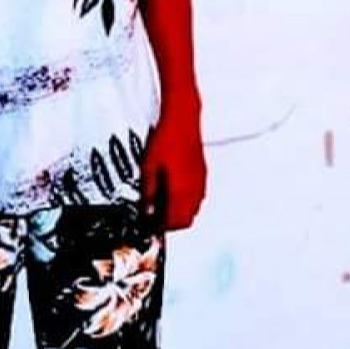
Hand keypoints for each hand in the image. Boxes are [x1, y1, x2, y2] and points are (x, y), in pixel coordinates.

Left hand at [141, 106, 206, 231]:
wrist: (182, 120)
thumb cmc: (167, 139)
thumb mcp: (148, 168)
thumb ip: (147, 193)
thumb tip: (146, 209)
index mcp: (181, 192)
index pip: (175, 222)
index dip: (162, 228)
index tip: (152, 225)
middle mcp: (194, 190)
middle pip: (186, 220)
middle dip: (172, 223)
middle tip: (157, 218)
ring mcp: (200, 181)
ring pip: (194, 209)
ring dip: (180, 212)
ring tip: (163, 205)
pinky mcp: (202, 173)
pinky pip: (197, 196)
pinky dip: (187, 200)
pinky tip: (174, 191)